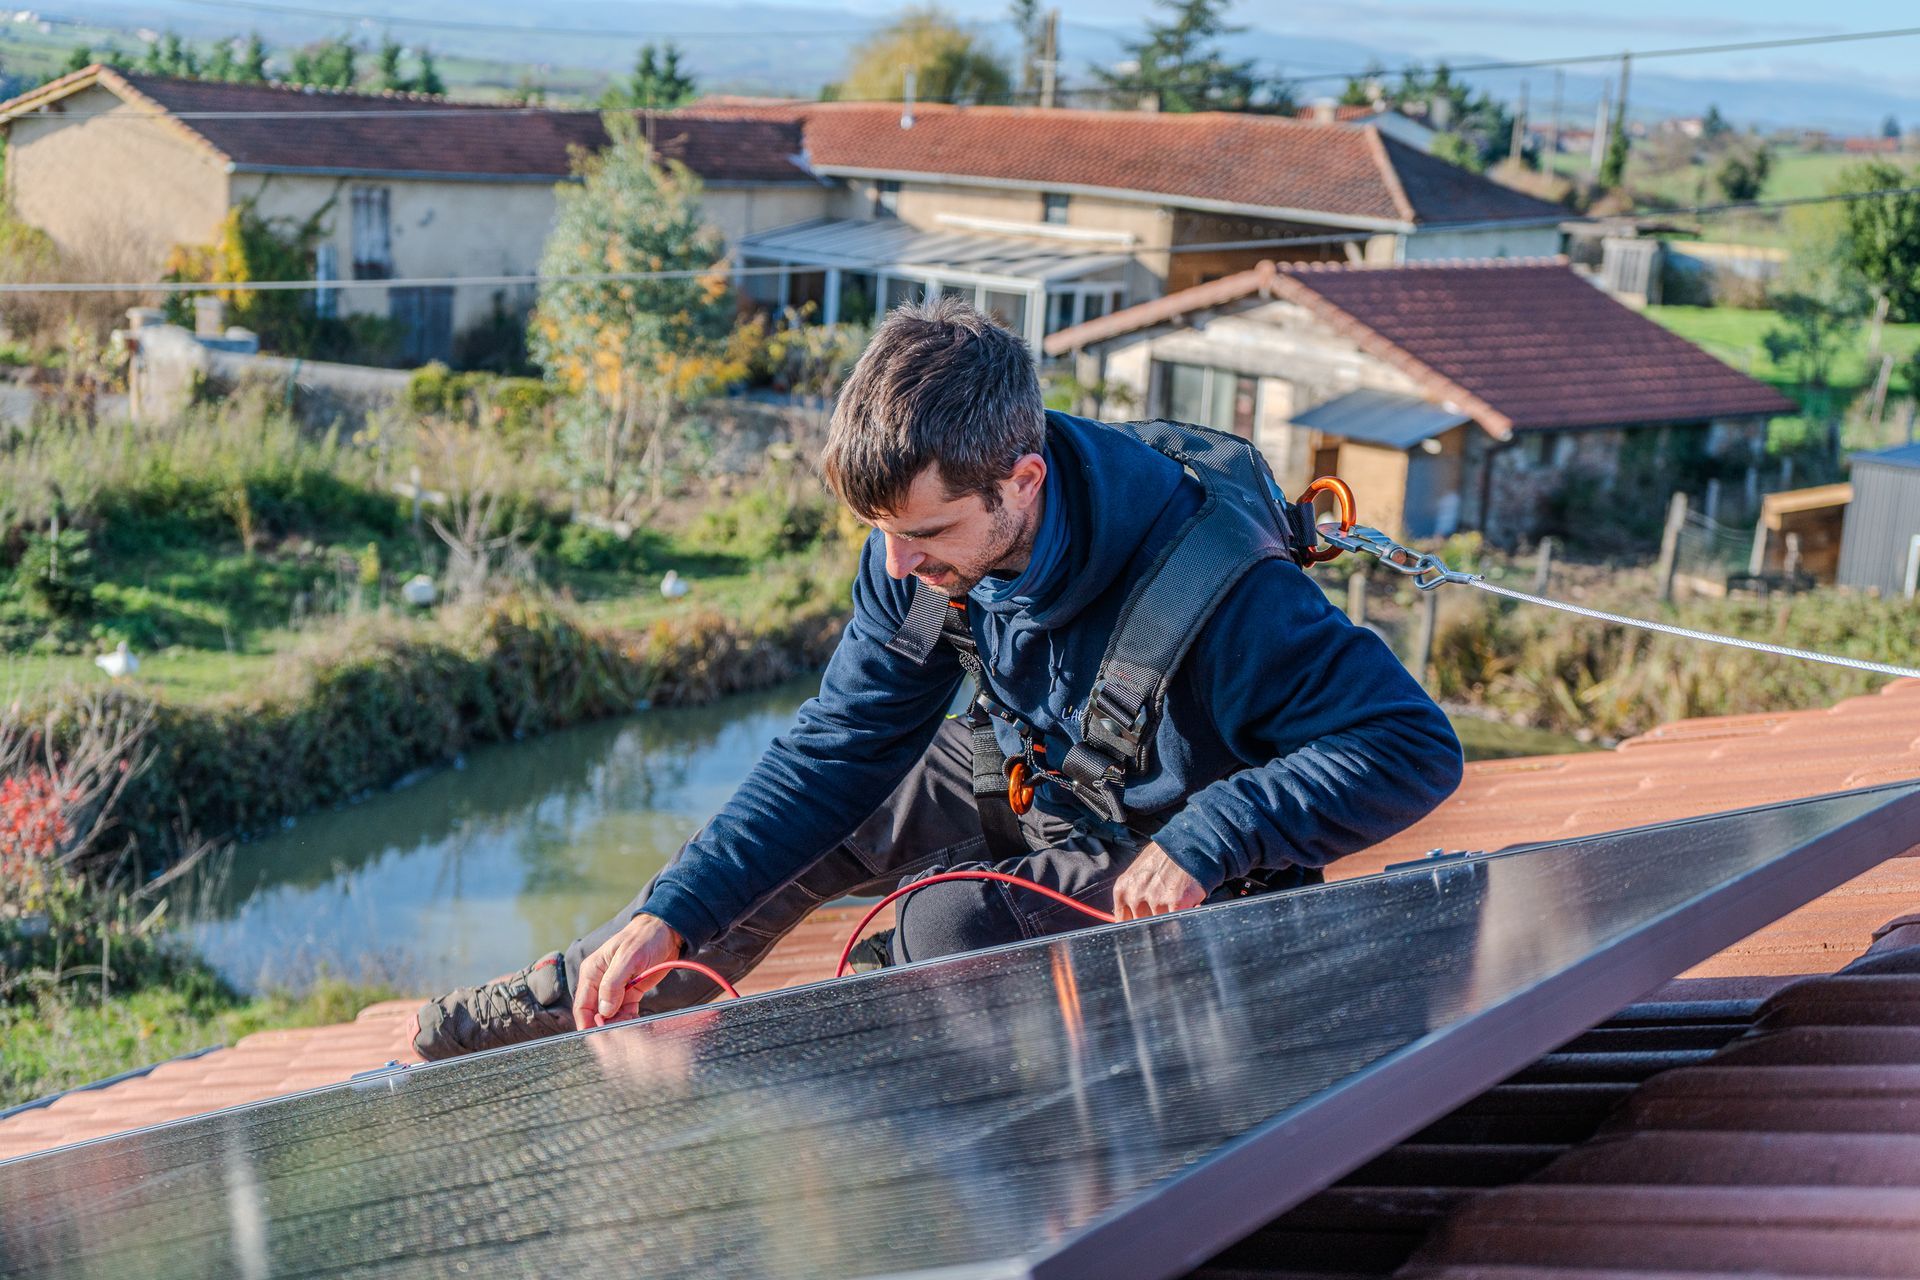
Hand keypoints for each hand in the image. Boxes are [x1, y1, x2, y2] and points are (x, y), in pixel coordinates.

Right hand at [572, 913, 685, 1029]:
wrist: (667, 931)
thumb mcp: (628, 958)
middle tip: (618, 1036)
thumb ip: (613, 984)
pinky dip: (629, 1019)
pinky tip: (635, 1022)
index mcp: (592, 971)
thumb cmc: (644, 938)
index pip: (582, 1005)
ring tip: (630, 1026)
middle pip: (596, 1013)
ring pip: (611, 1015)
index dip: (587, 1024)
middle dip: (605, 1026)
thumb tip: (603, 1011)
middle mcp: (600, 982)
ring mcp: (615, 988)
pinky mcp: (630, 992)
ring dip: (618, 1024)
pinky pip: (625, 1011)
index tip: (598, 1038)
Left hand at [1110, 841, 1206, 921]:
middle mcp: (1135, 896)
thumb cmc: (1164, 858)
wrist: (1188, 845)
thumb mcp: (1138, 874)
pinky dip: (1183, 918)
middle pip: (1141, 926)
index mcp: (1123, 889)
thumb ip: (1132, 895)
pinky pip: (1176, 922)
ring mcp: (1155, 900)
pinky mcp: (1175, 903)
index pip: (1122, 921)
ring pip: (1159, 926)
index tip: (1142, 930)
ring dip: (1169, 919)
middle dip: (1153, 923)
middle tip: (1164, 913)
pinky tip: (1187, 905)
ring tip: (1176, 902)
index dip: (1135, 928)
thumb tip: (1130, 917)